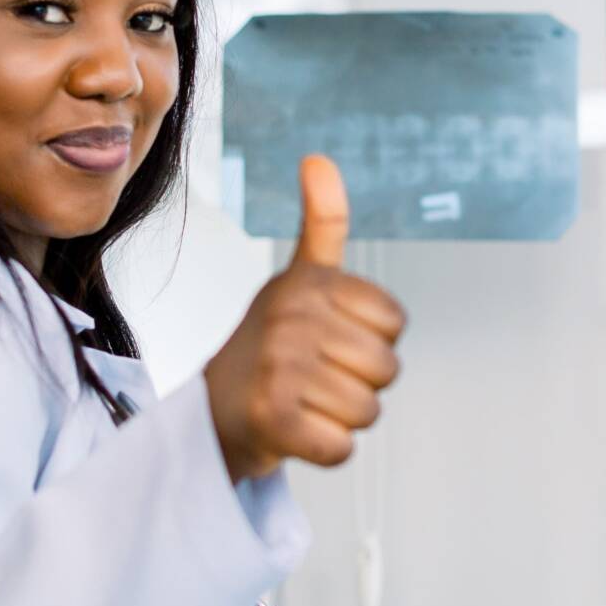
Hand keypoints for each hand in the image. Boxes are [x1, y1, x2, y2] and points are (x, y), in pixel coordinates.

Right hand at [205, 156, 405, 480]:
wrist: (211, 412)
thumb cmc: (271, 344)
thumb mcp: (299, 278)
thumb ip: (323, 223)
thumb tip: (318, 156)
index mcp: (307, 282)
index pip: (394, 323)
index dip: (371, 339)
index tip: (328, 338)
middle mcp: (290, 318)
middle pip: (386, 369)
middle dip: (359, 383)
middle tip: (314, 378)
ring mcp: (278, 367)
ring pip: (368, 410)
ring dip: (341, 418)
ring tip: (303, 401)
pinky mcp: (272, 419)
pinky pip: (343, 447)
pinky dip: (325, 449)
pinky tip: (294, 430)